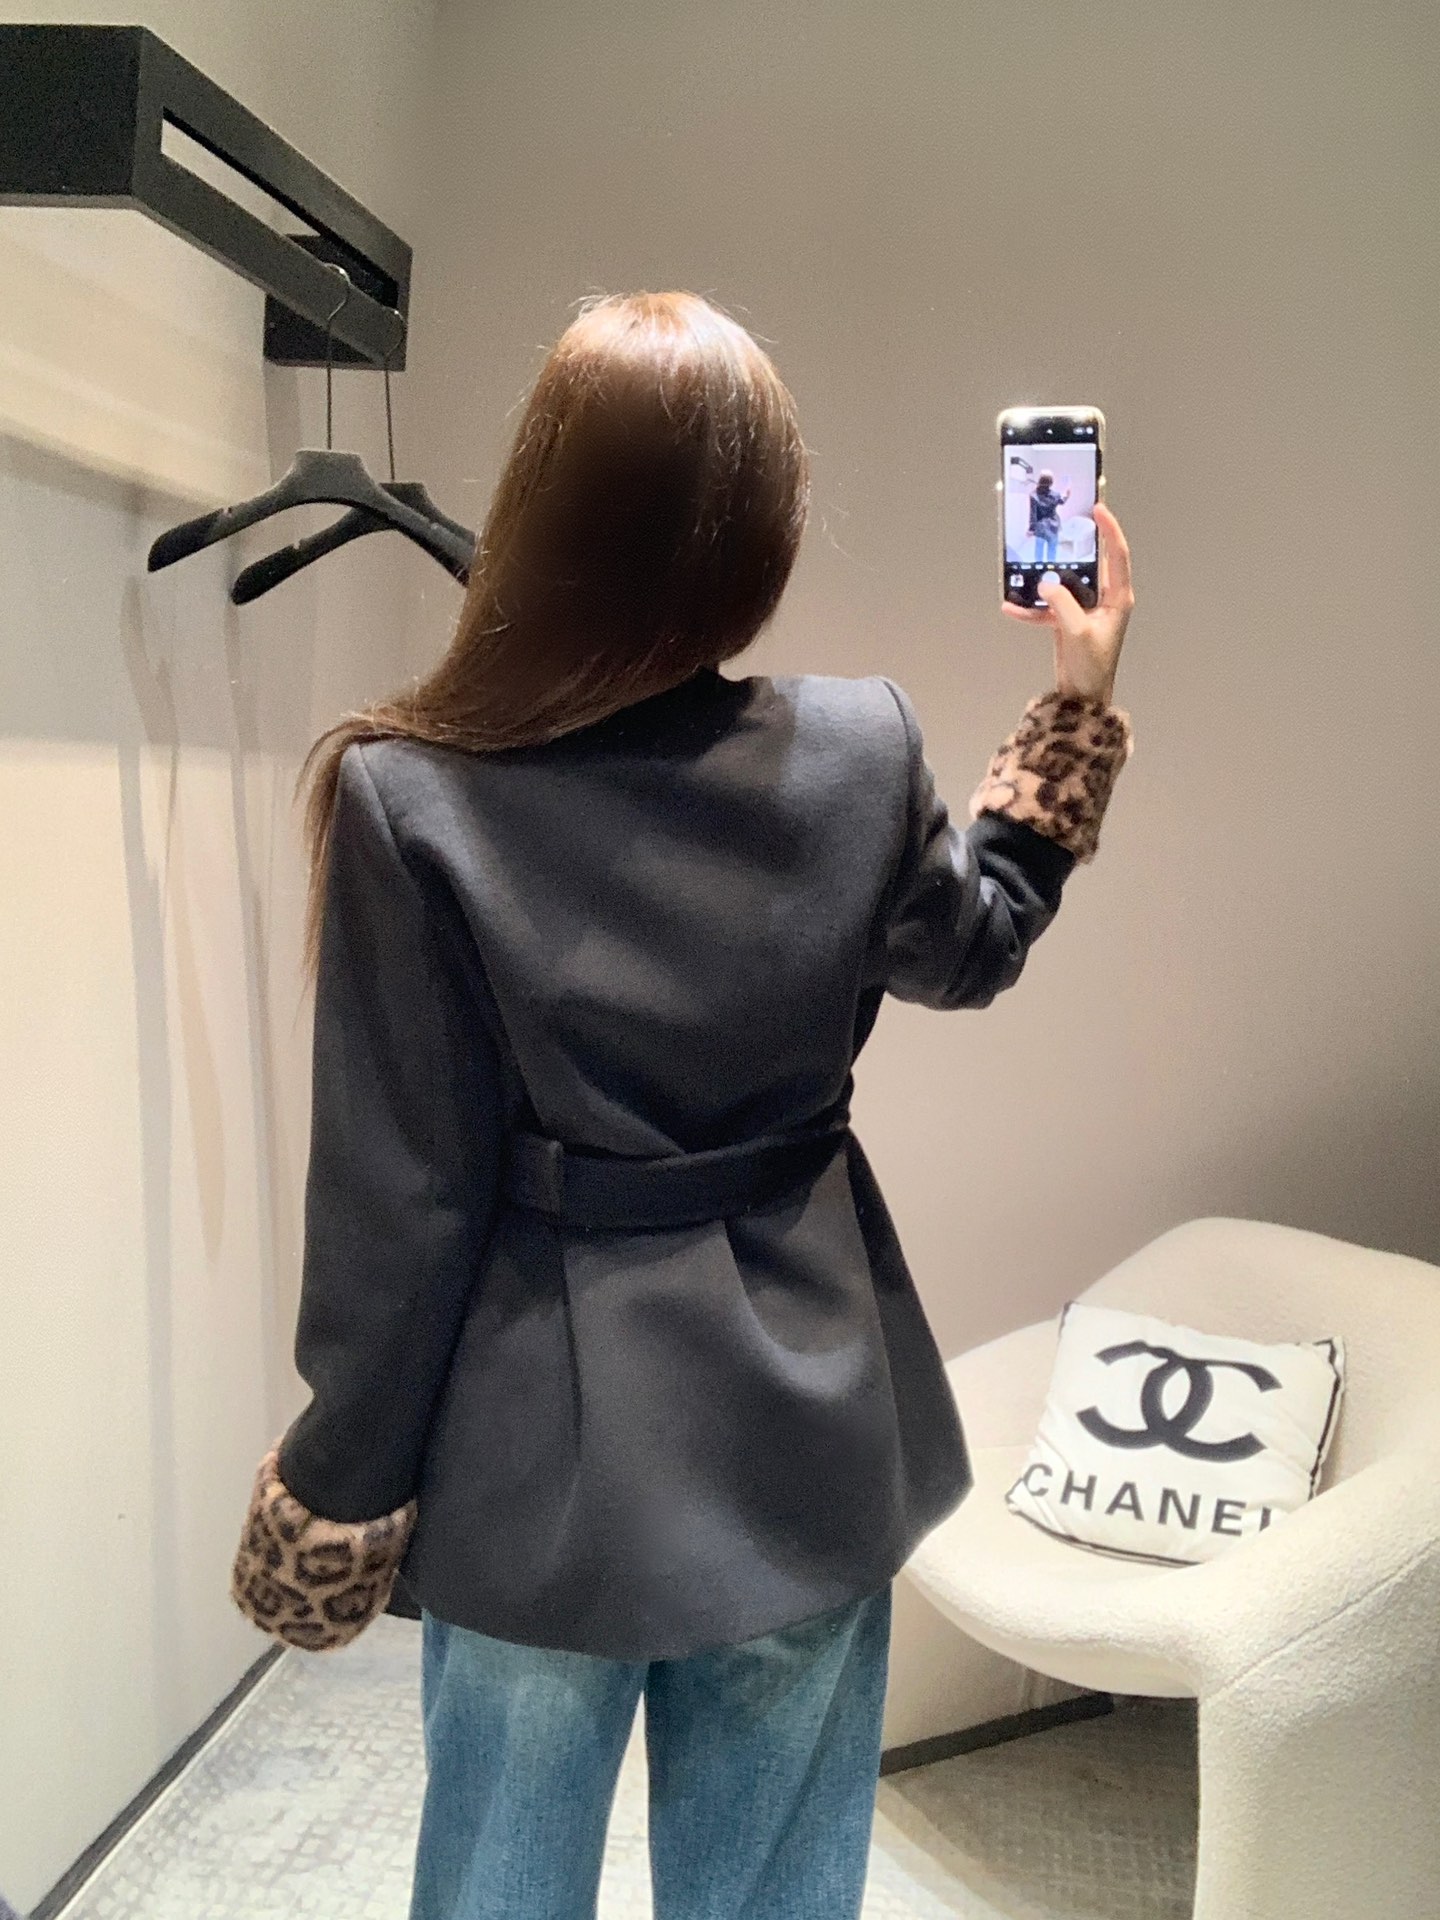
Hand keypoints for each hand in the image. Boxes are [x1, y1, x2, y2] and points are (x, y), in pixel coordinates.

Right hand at [1002, 500, 1133, 704]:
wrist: (1082, 698)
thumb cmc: (1091, 666)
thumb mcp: (1077, 631)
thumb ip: (1062, 603)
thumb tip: (1046, 582)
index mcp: (1117, 598)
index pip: (1116, 555)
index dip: (1109, 530)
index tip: (1098, 508)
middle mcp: (1104, 598)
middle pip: (1089, 562)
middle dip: (1072, 544)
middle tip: (1061, 521)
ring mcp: (1084, 609)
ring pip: (1064, 582)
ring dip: (1045, 577)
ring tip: (1028, 560)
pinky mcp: (1067, 620)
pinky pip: (1047, 607)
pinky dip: (1030, 608)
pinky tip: (1011, 608)